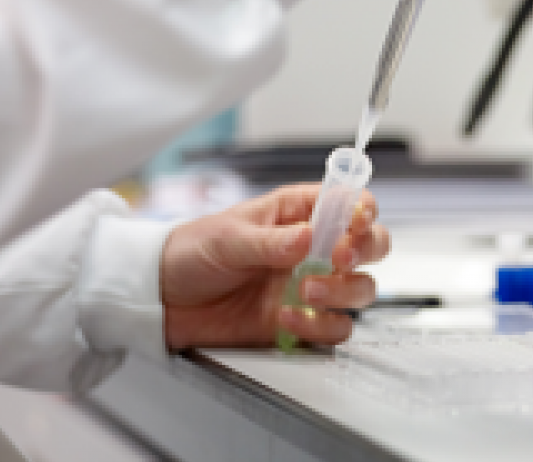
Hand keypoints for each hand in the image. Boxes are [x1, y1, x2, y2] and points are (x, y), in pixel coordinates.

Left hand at [159, 184, 389, 351]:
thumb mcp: (225, 238)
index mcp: (298, 214)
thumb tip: (306, 238)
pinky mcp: (302, 321)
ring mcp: (311, 286)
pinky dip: (318, 327)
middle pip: (370, 246)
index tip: (356, 223)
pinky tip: (286, 319)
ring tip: (304, 293)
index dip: (363, 211)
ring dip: (341, 292)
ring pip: (360, 289)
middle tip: (338, 259)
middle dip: (363, 252)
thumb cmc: (189, 253)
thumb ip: (268, 241)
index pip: (349, 204)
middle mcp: (313, 249)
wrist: (161, 301)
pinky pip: (334, 328)